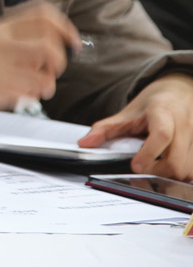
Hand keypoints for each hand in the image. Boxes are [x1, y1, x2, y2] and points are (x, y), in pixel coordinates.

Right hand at [0, 1, 79, 126]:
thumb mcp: (3, 47)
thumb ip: (29, 40)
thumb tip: (65, 38)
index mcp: (3, 29)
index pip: (42, 15)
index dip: (65, 27)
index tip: (74, 43)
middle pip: (48, 44)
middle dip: (59, 62)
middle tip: (52, 71)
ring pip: (44, 74)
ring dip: (48, 84)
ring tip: (38, 88)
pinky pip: (30, 91)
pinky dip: (34, 97)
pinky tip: (24, 96)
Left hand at [78, 72, 192, 179]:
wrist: (179, 91)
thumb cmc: (154, 104)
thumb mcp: (127, 112)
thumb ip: (105, 129)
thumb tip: (84, 144)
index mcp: (164, 112)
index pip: (162, 135)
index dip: (148, 154)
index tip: (134, 165)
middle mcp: (185, 124)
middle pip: (176, 159)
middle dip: (156, 171)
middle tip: (140, 169)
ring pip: (187, 169)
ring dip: (168, 175)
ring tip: (153, 167)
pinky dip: (180, 174)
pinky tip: (167, 167)